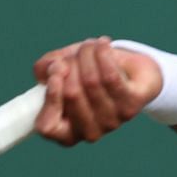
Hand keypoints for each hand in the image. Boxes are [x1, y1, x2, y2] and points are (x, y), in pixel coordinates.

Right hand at [32, 36, 162, 144]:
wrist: (130, 70)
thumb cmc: (88, 72)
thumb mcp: (62, 69)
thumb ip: (45, 69)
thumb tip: (49, 69)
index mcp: (66, 132)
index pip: (48, 126)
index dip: (50, 96)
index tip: (55, 71)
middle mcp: (89, 132)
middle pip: (71, 94)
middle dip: (70, 64)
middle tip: (75, 53)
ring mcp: (112, 121)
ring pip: (91, 81)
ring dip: (87, 54)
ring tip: (90, 45)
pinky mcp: (131, 106)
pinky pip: (111, 77)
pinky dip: (103, 55)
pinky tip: (102, 44)